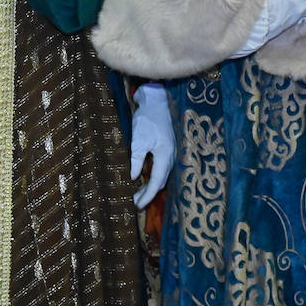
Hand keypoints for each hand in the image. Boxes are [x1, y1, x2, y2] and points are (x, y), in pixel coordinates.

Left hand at [129, 81, 174, 208]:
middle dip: (148, 194)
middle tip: (134, 203)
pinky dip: (152, 175)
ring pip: (161, 174)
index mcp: (166, 156)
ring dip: (150, 185)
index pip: (157, 183)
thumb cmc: (148, 118)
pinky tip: (144, 177)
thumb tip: (134, 178)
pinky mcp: (166, 147)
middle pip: (160, 181)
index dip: (147, 196)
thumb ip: (137, 160)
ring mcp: (170, 152)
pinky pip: (161, 167)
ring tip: (137, 193)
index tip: (136, 206)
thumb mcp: (139, 140)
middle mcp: (171, 156)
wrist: (157, 100)